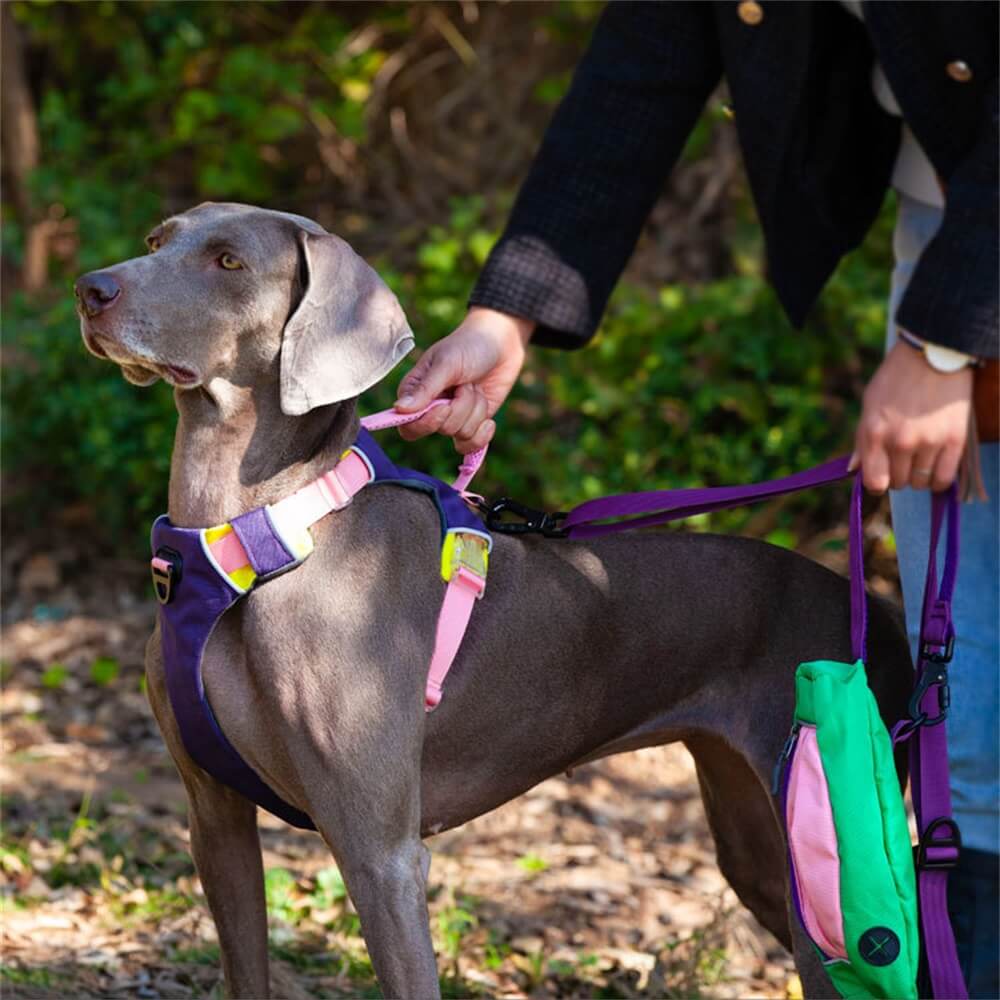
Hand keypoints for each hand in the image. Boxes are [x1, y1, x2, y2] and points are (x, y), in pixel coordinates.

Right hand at [395, 307, 534, 452]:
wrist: (500, 345)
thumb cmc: (468, 346)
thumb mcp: (446, 363)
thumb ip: (425, 388)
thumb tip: (399, 410)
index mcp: (415, 393)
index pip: (408, 426)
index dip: (427, 423)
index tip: (444, 407)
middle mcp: (430, 409)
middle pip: (441, 429)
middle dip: (461, 406)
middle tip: (466, 383)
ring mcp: (452, 418)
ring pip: (461, 434)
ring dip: (476, 410)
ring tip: (476, 388)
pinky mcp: (472, 425)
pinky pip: (472, 445)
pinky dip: (484, 434)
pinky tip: (489, 419)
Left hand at [851, 340, 972, 492]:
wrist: (933, 356)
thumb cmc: (896, 379)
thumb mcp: (870, 405)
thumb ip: (862, 440)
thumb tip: (853, 469)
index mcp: (874, 433)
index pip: (874, 482)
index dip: (877, 482)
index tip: (882, 476)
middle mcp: (900, 442)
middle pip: (897, 483)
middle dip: (898, 475)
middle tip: (902, 458)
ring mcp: (928, 442)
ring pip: (920, 482)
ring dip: (918, 475)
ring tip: (920, 457)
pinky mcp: (954, 441)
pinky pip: (944, 478)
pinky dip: (938, 479)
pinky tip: (935, 468)